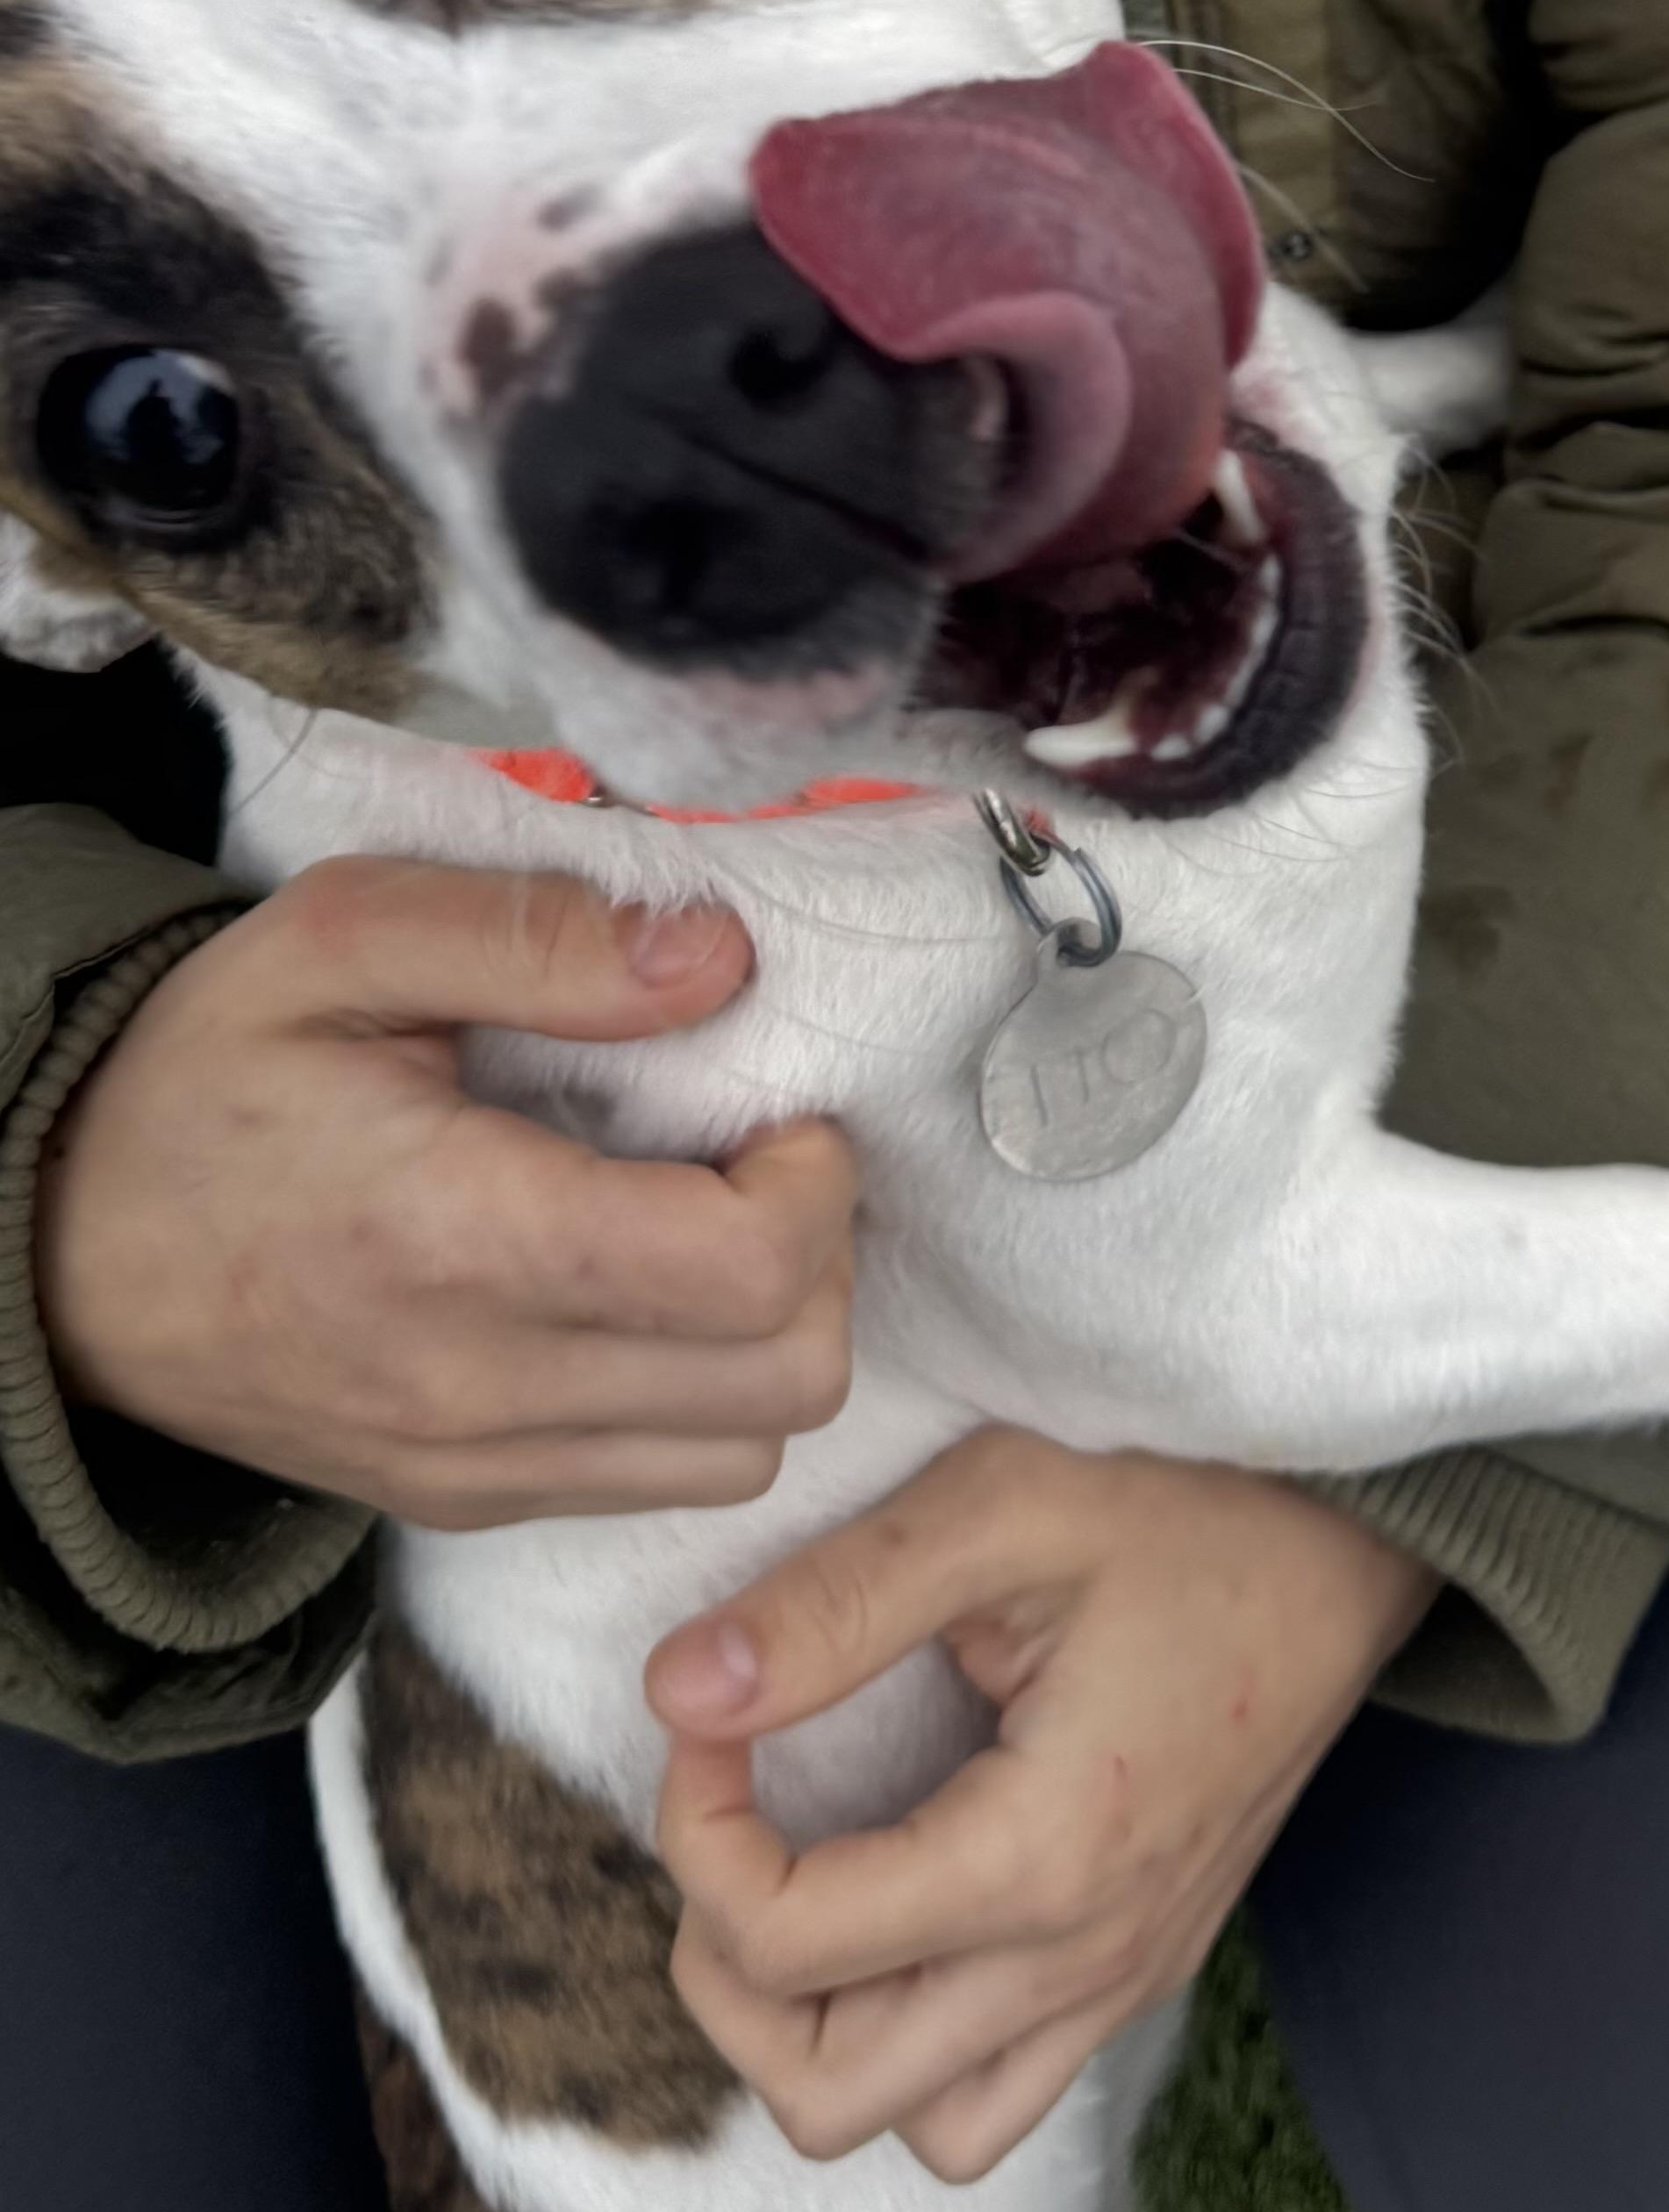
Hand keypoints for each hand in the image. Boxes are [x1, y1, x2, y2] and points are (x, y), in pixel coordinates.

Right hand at [35, 856, 854, 1525]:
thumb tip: (716, 959)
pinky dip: (705, 1398)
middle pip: (789, 1377)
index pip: (752, 1273)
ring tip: (703, 1228)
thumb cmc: (199, 1083)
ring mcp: (478, 1466)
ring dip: (772, 1335)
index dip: (815, 1183)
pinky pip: (664, 1483)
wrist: (44, 1255)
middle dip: (819, 1256)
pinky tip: (642, 1297)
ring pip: (750, 1453)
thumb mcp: (337, 942)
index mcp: (460, 1237)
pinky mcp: (469, 1503)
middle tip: (754, 1164)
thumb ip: (533, 936)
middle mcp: (482, 1385)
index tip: (774, 1114)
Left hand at [646, 1429, 1437, 2179]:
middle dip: (729, 1964)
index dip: (696, 1829)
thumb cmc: (1195, 1505)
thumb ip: (837, 1604)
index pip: (784, 1942)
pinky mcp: (1147, 1959)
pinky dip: (919, 2035)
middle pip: (824, 2091)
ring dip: (823, 2031)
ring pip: (920, 2121)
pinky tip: (907, 1899)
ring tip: (811, 1878)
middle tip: (739, 1813)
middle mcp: (1086, 1954)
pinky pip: (1002, 2083)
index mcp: (1043, 1854)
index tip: (714, 1715)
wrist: (1357, 1537)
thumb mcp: (1005, 1505)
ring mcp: (1125, 1972)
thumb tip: (679, 1687)